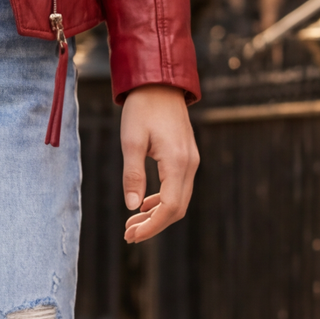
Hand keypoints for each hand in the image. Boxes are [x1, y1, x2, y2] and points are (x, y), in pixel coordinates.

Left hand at [119, 85, 198, 243]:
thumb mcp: (131, 140)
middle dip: (154, 225)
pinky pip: (178, 187)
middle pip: (177, 208)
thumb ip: (133, 175)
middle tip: (128, 235)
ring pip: (179, 199)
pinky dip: (162, 200)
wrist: (160, 82)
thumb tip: (132, 206)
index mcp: (177, 163)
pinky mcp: (186, 156)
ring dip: (157, 214)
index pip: (168, 207)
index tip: (131, 236)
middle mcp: (190, 165)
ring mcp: (191, 161)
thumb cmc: (143, 108)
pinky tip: (144, 204)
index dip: (151, 226)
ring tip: (132, 223)